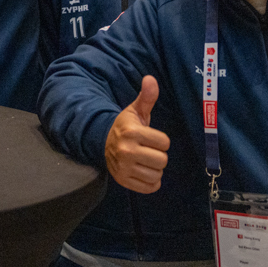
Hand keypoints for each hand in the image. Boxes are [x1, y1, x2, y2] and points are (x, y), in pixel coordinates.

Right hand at [105, 76, 168, 192]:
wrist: (102, 143)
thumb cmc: (125, 126)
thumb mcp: (135, 111)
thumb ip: (146, 97)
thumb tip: (151, 79)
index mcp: (131, 133)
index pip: (164, 142)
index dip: (160, 140)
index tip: (149, 137)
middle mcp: (126, 151)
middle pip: (162, 160)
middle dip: (158, 155)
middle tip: (148, 150)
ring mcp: (124, 168)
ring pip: (157, 175)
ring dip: (154, 169)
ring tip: (144, 160)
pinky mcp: (123, 181)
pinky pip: (150, 187)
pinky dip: (151, 182)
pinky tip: (143, 171)